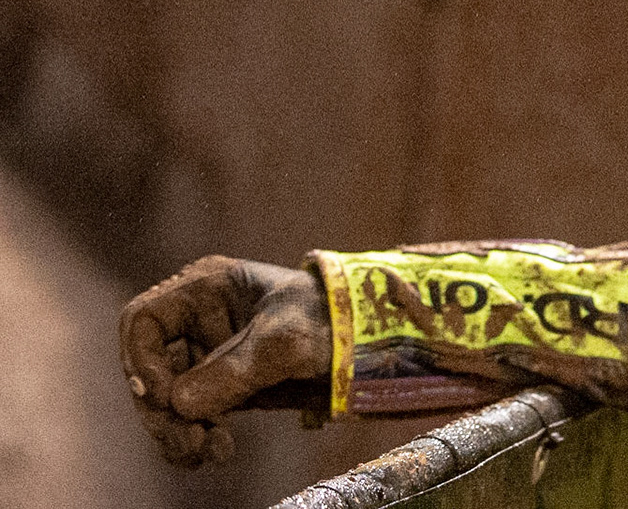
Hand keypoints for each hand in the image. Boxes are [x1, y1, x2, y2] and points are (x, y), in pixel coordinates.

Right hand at [119, 256, 331, 466]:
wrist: (373, 346)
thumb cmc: (333, 322)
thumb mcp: (286, 341)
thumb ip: (234, 369)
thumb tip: (177, 403)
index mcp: (209, 288)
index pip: (142, 321)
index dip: (141, 360)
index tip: (165, 396)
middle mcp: (200, 319)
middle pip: (149, 367)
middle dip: (161, 409)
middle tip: (190, 440)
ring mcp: (209, 354)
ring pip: (163, 399)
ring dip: (176, 431)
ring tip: (208, 451)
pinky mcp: (222, 387)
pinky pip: (188, 416)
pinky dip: (192, 438)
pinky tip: (216, 452)